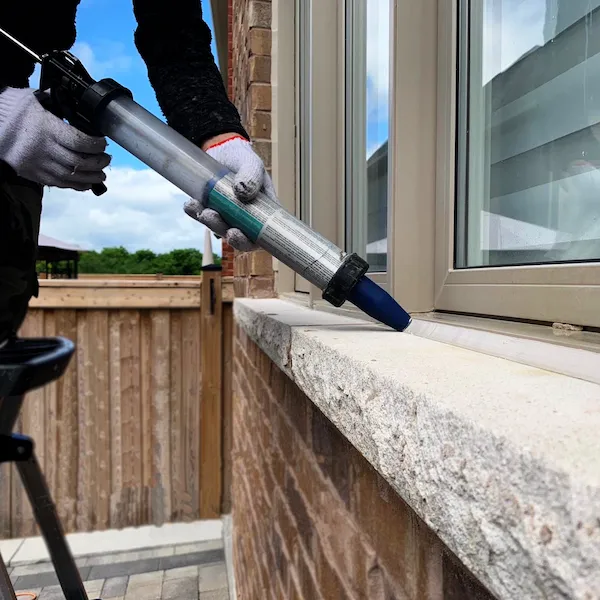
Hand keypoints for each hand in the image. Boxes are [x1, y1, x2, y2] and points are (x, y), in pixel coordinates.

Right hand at [0, 87, 110, 190]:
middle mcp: (43, 148)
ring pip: (71, 176)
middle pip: (79, 162)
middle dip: (98, 162)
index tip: (103, 143)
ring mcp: (38, 164)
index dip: (96, 145)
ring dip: (91, 177)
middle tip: (106, 159)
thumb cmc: (13, 110)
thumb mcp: (34, 99)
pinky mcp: (34, 174)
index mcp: (46, 128)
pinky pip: (59, 184)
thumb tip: (76, 100)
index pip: (79, 142)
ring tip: (101, 174)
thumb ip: (56, 102)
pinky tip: (87, 182)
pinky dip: (76, 185)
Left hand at [184, 134, 277, 250]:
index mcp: (264, 213)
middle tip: (214, 220)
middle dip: (225, 233)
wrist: (222, 148)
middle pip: (239, 237)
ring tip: (202, 209)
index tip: (235, 234)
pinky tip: (190, 204)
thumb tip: (243, 192)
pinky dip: (196, 211)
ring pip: (219, 228)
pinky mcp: (211, 209)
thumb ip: (251, 176)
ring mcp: (227, 215)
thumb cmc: (243, 158)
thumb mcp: (252, 163)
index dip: (249, 242)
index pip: (260, 236)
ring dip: (210, 222)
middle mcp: (246, 218)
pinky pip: (203, 215)